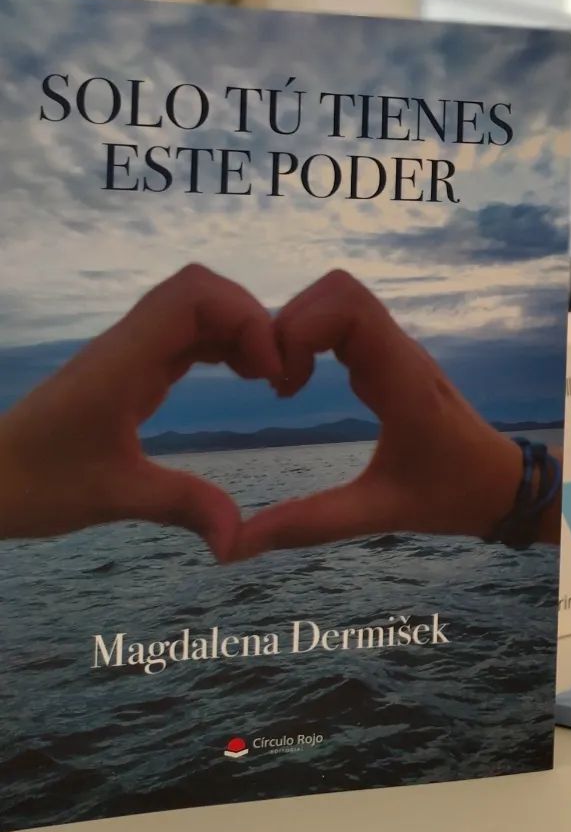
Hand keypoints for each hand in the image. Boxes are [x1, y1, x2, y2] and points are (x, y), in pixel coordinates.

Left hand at [0, 264, 282, 558]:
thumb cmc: (34, 485)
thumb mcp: (113, 498)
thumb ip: (182, 506)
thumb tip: (237, 540)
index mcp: (122, 363)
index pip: (194, 296)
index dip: (246, 318)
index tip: (268, 371)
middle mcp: (127, 345)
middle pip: (203, 291)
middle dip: (252, 319)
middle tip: (276, 372)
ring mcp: (127, 351)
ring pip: (196, 307)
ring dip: (239, 330)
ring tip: (266, 376)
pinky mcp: (129, 365)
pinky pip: (186, 331)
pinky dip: (222, 343)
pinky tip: (239, 377)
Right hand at [231, 271, 529, 558]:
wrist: (501, 483)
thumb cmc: (451, 495)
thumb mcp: (379, 513)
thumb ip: (309, 525)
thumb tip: (234, 546)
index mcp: (403, 380)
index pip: (350, 307)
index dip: (300, 329)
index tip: (283, 386)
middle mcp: (401, 353)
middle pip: (339, 290)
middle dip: (291, 324)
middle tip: (278, 382)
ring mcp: (397, 351)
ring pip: (340, 299)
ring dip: (299, 328)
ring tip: (286, 385)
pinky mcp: (389, 358)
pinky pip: (345, 321)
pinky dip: (311, 338)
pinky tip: (299, 386)